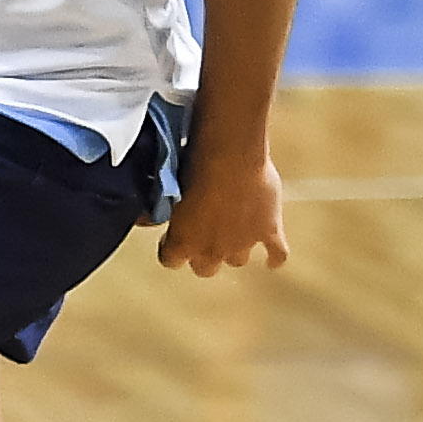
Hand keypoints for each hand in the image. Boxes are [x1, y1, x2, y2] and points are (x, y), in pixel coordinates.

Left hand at [158, 138, 287, 276]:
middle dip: (205, 254)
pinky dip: (275, 258)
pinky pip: (277, 254)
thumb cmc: (194, 164)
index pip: (171, 261)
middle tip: (206, 234)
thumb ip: (162, 209)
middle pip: (206, 268)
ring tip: (236, 233)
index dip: (173, 248)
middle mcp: (211, 250)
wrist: (231, 153)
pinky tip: (272, 260)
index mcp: (182, 242)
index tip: (174, 235)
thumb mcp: (169, 188)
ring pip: (238, 260)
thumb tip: (145, 218)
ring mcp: (243, 243)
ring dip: (236, 248)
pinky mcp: (269, 232)